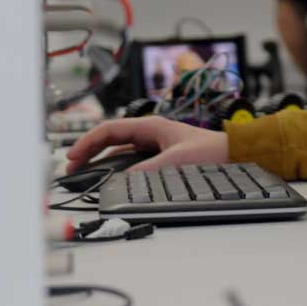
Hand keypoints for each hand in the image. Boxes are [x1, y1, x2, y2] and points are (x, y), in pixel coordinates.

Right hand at [63, 117, 227, 173]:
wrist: (235, 155)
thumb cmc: (211, 151)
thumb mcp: (176, 160)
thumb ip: (148, 170)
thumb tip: (122, 180)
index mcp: (152, 125)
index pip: (110, 129)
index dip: (88, 142)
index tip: (73, 156)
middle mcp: (151, 132)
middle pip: (110, 138)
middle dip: (88, 150)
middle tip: (71, 167)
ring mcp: (154, 143)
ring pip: (118, 148)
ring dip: (100, 158)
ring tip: (83, 171)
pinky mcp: (160, 155)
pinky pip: (130, 158)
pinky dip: (115, 165)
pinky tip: (108, 175)